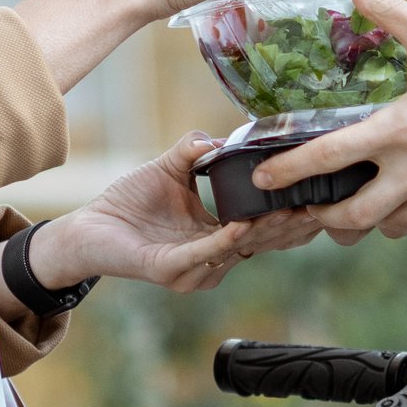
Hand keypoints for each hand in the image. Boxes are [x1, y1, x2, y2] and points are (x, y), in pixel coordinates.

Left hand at [31, 135, 322, 293]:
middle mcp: (213, 258)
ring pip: (239, 250)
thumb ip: (196, 151)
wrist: (87, 228)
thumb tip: (223, 136)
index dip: (291, 213)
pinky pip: (203, 256)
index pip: (265, 227)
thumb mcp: (170, 168)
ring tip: (289, 209)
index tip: (317, 192)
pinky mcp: (170, 270)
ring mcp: (194, 268)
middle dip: (291, 223)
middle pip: (263, 242)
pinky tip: (240, 225)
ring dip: (263, 231)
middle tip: (318, 201)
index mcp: (218, 236)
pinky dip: (223, 242)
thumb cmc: (129, 202)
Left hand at [247, 0, 406, 239]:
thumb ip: (385, 10)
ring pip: (390, 226)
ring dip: (372, 216)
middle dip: (325, 217)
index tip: (263, 179)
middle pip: (351, 218)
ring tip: (364, 198)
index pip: (327, 159)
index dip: (288, 173)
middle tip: (312, 206)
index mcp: (399, 129)